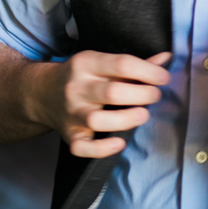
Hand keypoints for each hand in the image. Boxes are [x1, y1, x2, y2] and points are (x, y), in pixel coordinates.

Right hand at [28, 49, 171, 158]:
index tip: (163, 78)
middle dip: (144, 95)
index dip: (149, 72)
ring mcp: (71, 113)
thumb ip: (134, 63)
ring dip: (128, 119)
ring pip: (98, 120)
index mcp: (86, 64)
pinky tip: (120, 142)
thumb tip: (166, 59)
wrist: (41, 93)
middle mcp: (76, 88)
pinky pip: (83, 147)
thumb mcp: (102, 62)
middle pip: (113, 93)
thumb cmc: (82, 77)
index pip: (122, 64)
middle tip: (154, 96)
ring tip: (142, 115)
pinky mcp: (69, 135)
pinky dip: (103, 149)